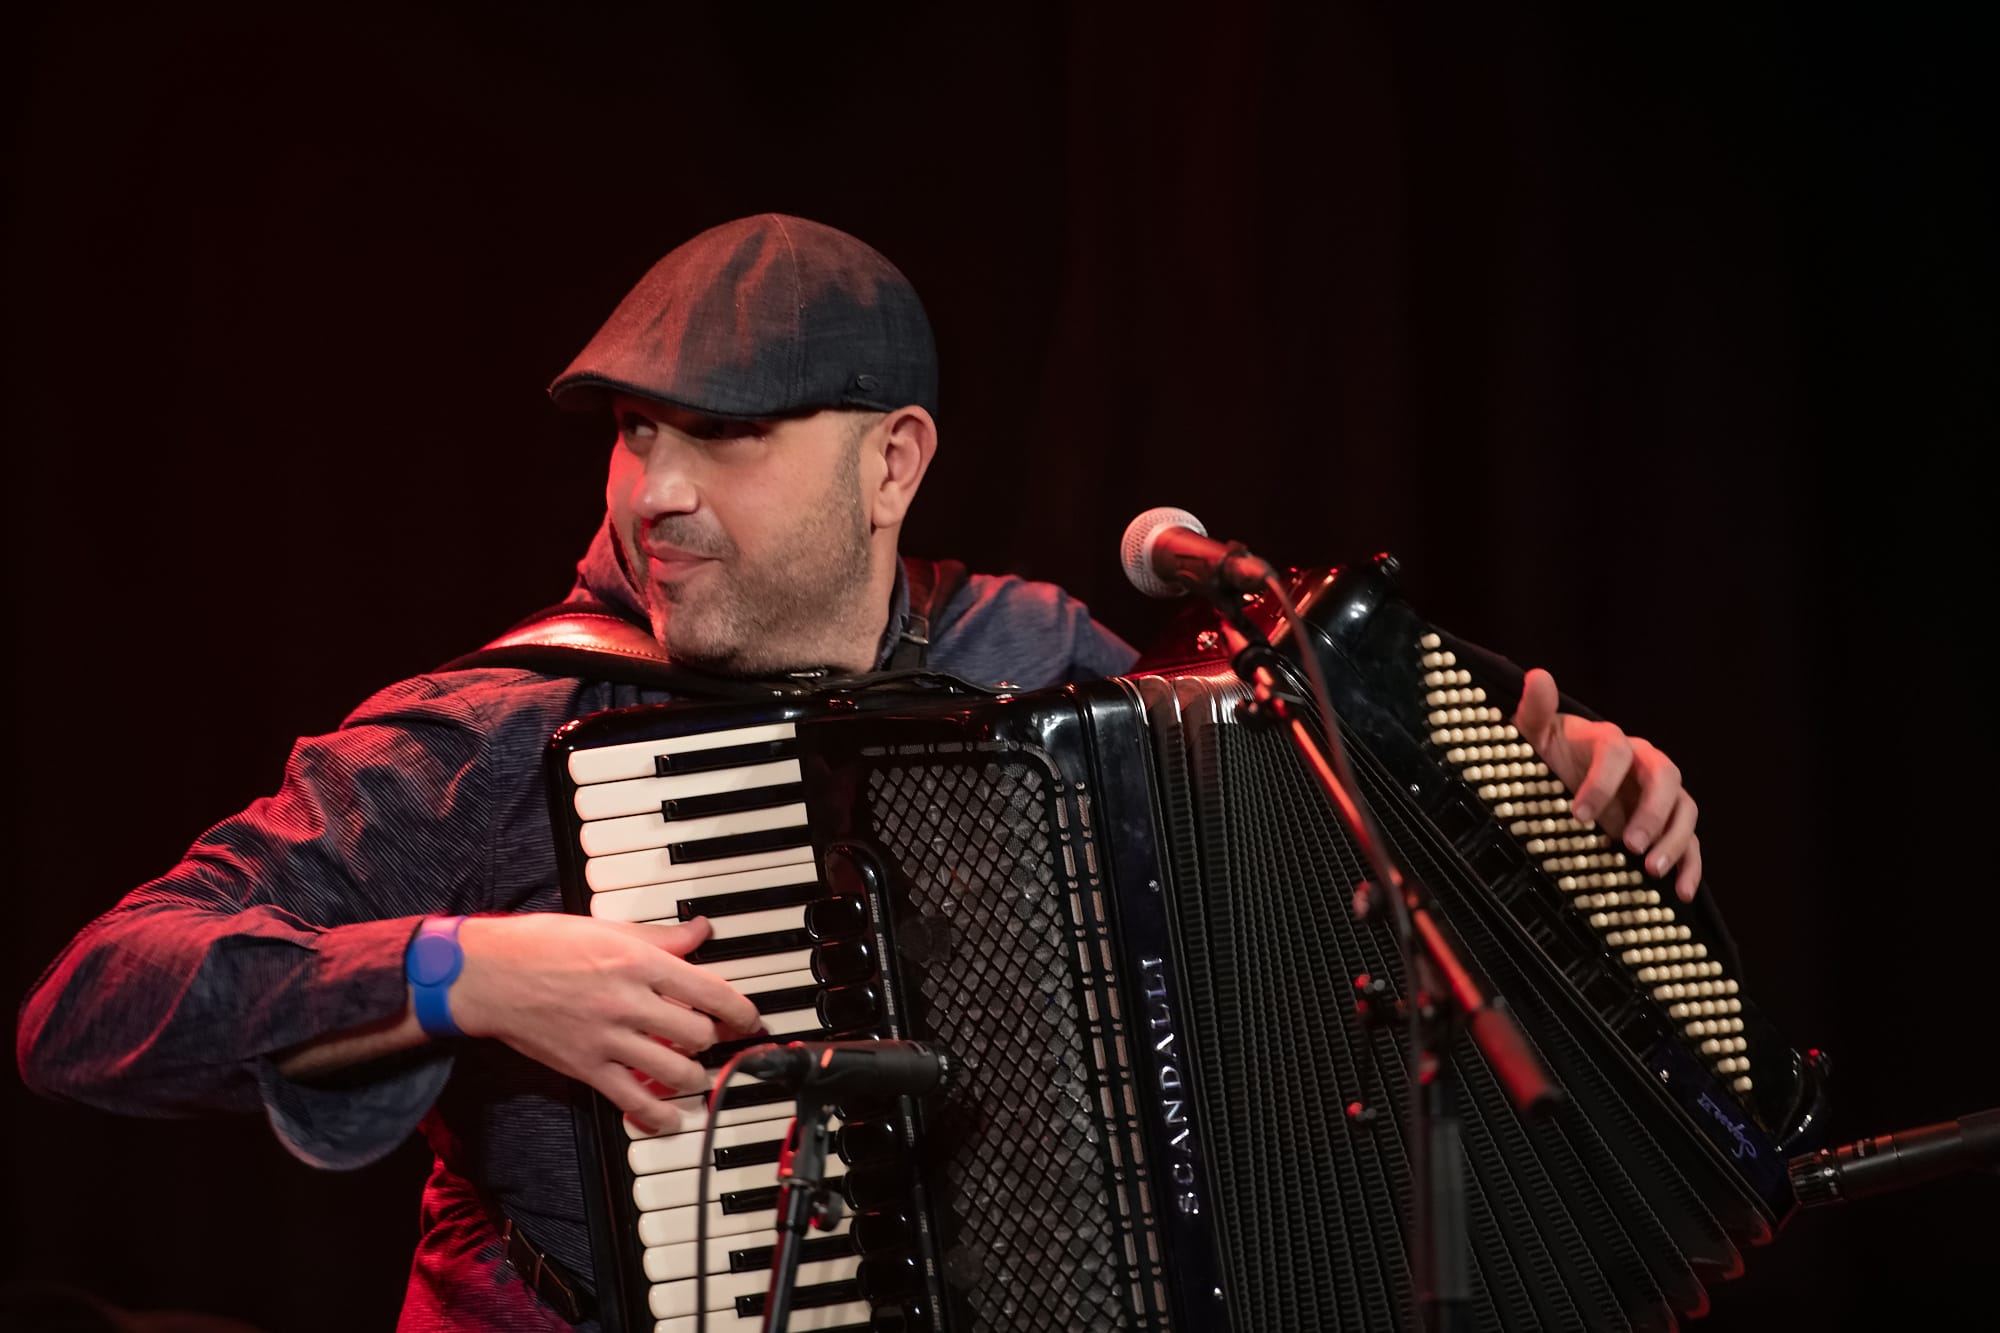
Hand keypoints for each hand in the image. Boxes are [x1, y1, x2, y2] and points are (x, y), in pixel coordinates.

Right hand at [450, 913, 762, 1131]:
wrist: (487, 974)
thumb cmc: (541, 944)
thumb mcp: (607, 928)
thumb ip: (660, 938)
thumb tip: (701, 931)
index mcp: (638, 962)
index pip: (711, 992)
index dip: (742, 1012)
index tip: (750, 1021)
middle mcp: (628, 1001)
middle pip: (699, 1035)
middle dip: (715, 1041)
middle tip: (716, 1041)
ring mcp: (607, 1038)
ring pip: (676, 1072)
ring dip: (694, 1077)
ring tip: (695, 1073)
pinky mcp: (586, 1067)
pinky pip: (634, 1101)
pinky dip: (659, 1115)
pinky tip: (669, 1115)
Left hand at [1512, 668, 1702, 901]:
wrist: (1558, 776)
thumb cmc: (1546, 755)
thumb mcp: (1532, 737)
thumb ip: (1536, 711)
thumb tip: (1537, 676)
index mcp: (1610, 741)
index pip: (1617, 751)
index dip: (1601, 781)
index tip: (1577, 814)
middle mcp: (1643, 763)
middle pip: (1665, 776)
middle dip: (1652, 811)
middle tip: (1629, 844)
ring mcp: (1659, 795)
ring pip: (1685, 808)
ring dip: (1675, 839)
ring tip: (1653, 871)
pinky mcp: (1666, 824)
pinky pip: (1691, 841)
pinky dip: (1691, 865)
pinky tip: (1682, 892)